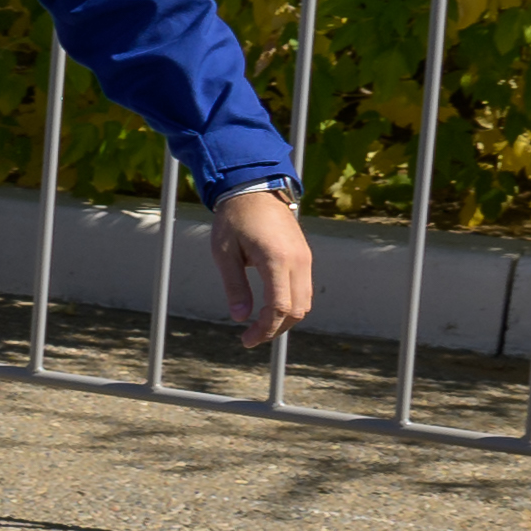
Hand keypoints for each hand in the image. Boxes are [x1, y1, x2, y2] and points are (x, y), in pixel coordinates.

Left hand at [213, 186, 316, 346]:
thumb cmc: (233, 220)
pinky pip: (304, 289)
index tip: (246, 340)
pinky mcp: (305, 256)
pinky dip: (291, 305)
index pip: (279, 306)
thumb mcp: (224, 253)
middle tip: (250, 338)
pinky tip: (270, 310)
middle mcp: (298, 261)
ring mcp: (305, 258)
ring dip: (285, 319)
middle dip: (276, 329)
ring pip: (305, 302)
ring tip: (259, 327)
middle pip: (297, 309)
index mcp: (276, 259)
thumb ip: (234, 286)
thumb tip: (240, 318)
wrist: (254, 190)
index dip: (265, 329)